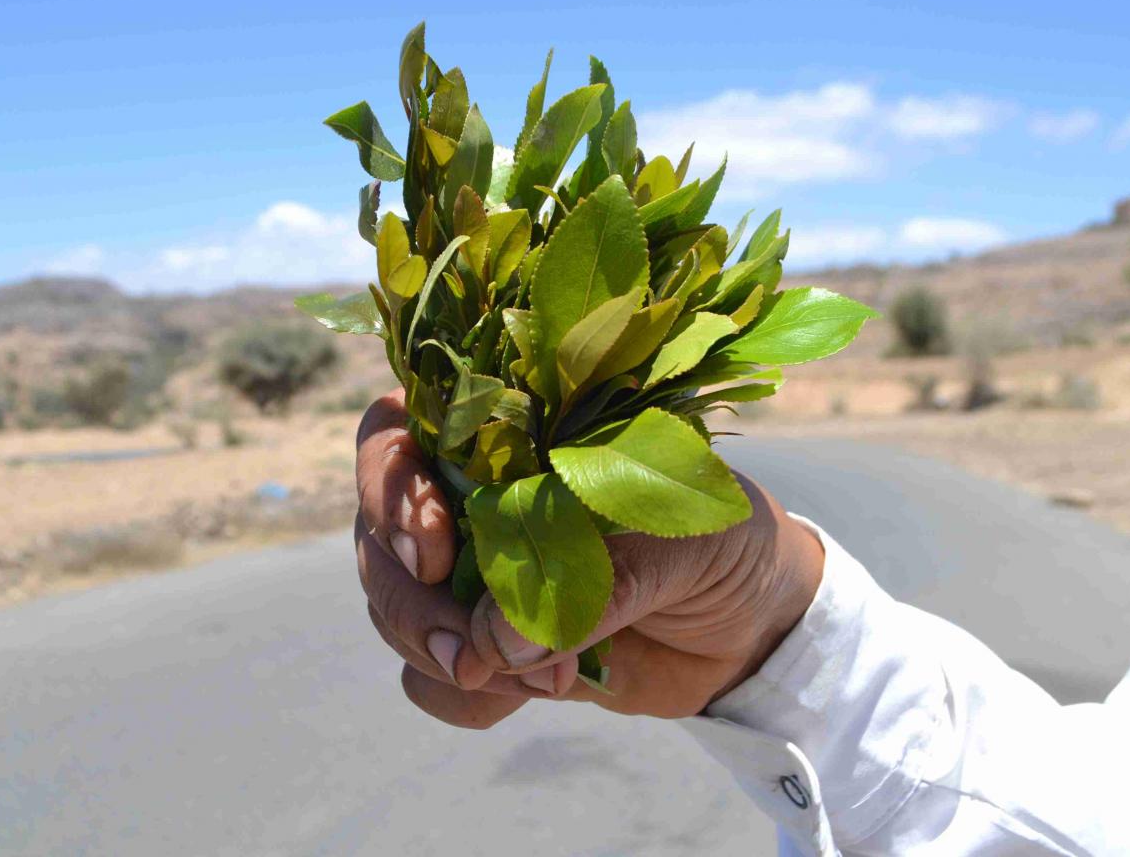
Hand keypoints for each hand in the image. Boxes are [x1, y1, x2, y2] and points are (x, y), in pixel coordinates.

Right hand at [354, 390, 824, 728]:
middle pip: (375, 535)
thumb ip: (591, 582)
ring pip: (394, 609)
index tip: (433, 550)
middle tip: (468, 650)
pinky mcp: (487, 645)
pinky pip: (430, 678)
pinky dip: (468, 697)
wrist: (754, 622)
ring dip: (445, 652)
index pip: (397, 433)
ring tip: (548, 677)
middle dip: (411, 600)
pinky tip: (541, 690)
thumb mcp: (678, 536)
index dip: (390, 486)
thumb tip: (491, 643)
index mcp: (509, 436)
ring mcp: (473, 575)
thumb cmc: (721, 538)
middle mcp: (471, 498)